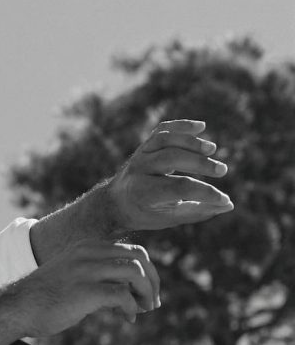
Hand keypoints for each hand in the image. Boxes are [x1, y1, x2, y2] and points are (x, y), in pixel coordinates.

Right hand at [13, 239, 159, 334]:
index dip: (146, 271)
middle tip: (151, 302)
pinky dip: (130, 308)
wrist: (16, 308)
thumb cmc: (42, 297)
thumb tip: (126, 290)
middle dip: (152, 281)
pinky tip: (126, 318)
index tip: (146, 292)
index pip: (131, 250)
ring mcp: (86, 271)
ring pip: (135, 273)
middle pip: (139, 257)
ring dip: (145, 294)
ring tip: (142, 310)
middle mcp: (88, 254)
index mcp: (86, 247)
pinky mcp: (85, 291)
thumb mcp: (71, 274)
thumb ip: (96, 275)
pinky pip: (122, 295)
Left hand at [102, 119, 232, 234]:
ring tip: (212, 149)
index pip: (179, 187)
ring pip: (165, 140)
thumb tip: (228, 205)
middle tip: (222, 170)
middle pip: (171, 158)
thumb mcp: (168, 218)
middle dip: (200, 163)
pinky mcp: (145, 145)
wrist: (116, 201)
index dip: (205, 192)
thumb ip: (197, 211)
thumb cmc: (146, 212)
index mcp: (144, 192)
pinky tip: (201, 126)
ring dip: (191, 142)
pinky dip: (181, 125)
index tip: (223, 199)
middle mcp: (140, 170)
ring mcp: (141, 154)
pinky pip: (162, 130)